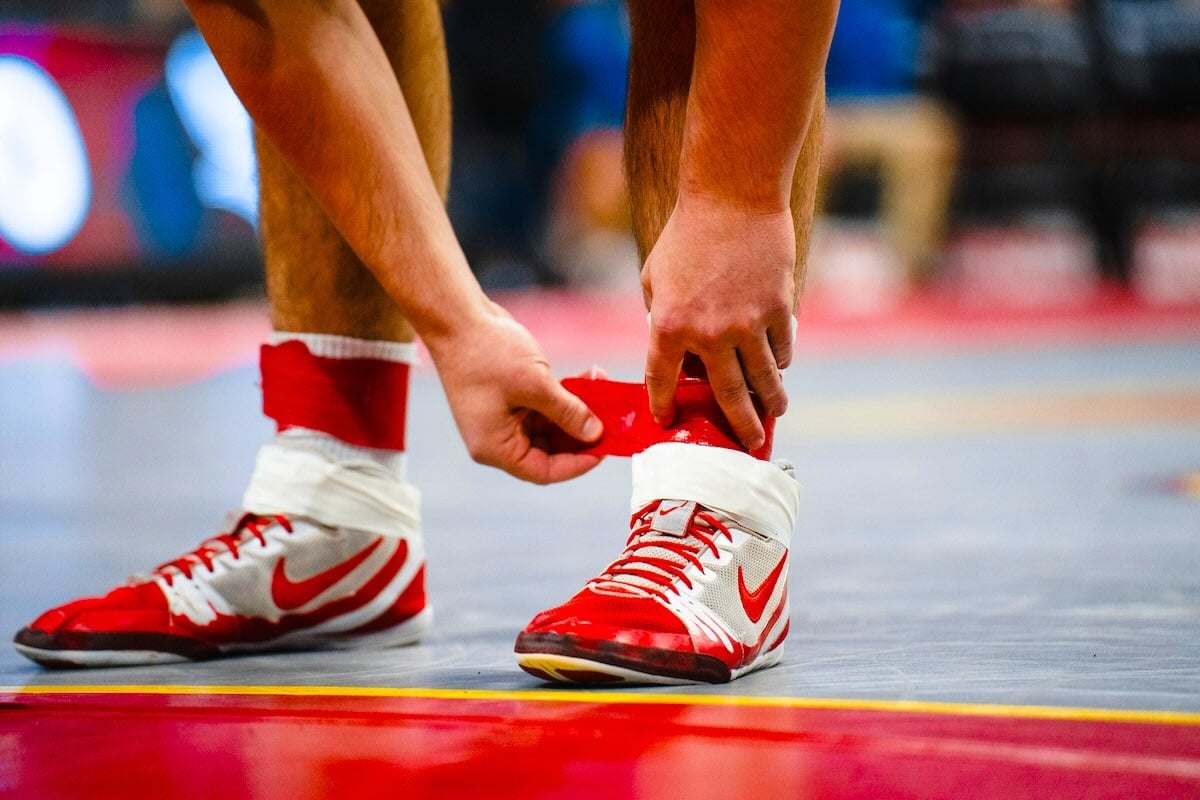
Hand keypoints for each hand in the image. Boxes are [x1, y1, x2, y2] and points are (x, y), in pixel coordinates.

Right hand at [424, 303, 603, 483]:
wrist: (457, 317)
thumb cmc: (487, 352)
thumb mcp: (536, 385)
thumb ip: (568, 413)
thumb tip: (595, 434)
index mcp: (495, 447)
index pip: (543, 471)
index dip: (577, 464)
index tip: (605, 448)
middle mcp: (497, 438)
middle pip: (548, 450)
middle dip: (582, 434)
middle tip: (613, 421)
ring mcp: (502, 418)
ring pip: (550, 426)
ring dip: (577, 410)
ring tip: (604, 388)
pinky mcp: (508, 398)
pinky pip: (542, 407)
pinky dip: (565, 396)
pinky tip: (589, 378)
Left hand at [641, 193, 795, 450]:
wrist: (732, 196)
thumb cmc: (687, 233)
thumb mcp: (655, 276)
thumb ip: (661, 316)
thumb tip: (677, 348)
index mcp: (668, 326)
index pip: (662, 382)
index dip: (663, 406)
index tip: (667, 421)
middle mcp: (708, 335)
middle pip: (727, 396)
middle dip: (739, 426)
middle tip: (748, 444)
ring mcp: (747, 325)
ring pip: (763, 380)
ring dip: (771, 401)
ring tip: (775, 412)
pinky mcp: (778, 310)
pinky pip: (782, 348)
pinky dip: (781, 359)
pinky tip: (780, 365)